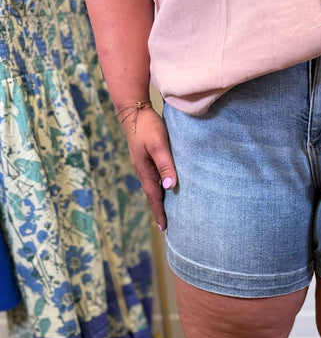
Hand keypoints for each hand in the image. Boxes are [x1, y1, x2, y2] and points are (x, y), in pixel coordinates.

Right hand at [122, 107, 176, 230]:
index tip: (164, 228)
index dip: (160, 212)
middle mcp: (143, 170)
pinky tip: (165, 187)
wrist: (134, 110)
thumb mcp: (159, 145)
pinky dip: (159, 187)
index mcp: (145, 170)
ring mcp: (143, 164)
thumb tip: (169, 187)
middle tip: (166, 225)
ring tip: (167, 210)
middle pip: (152, 195)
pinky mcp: (146, 157)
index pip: (154, 197)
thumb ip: (165, 165)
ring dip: (159, 199)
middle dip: (159, 210)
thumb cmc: (148, 126)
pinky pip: (153, 177)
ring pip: (152, 186)